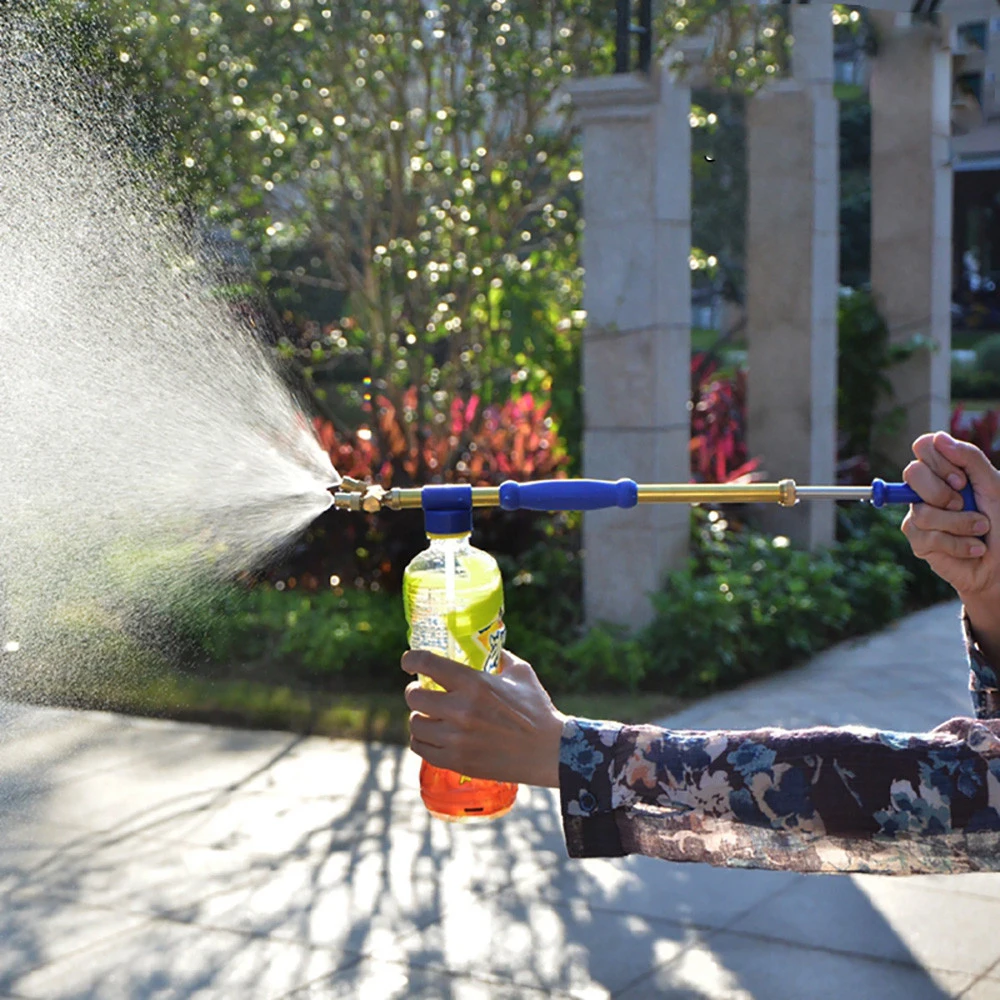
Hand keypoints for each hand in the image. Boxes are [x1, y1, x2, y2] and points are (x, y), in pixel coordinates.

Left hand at [402, 649, 564, 787]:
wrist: (548, 752)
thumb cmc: (537, 710)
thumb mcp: (521, 673)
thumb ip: (501, 657)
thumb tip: (490, 647)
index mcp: (474, 684)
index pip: (428, 664)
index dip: (412, 660)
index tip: (409, 661)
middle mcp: (460, 710)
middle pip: (414, 697)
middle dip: (414, 691)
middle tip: (420, 691)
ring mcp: (457, 738)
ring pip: (415, 724)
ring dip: (419, 718)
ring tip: (427, 716)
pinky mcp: (457, 761)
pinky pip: (421, 749)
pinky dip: (422, 741)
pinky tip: (431, 736)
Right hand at [901, 431, 999, 603]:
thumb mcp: (993, 485)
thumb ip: (969, 458)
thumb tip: (938, 438)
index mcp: (944, 471)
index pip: (923, 448)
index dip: (938, 460)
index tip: (961, 480)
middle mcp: (926, 490)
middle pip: (912, 473)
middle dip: (942, 492)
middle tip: (963, 503)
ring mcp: (919, 515)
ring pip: (923, 511)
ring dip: (960, 523)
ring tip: (979, 530)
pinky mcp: (919, 542)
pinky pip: (929, 537)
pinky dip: (959, 544)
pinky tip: (973, 548)